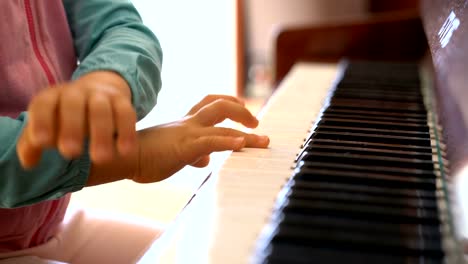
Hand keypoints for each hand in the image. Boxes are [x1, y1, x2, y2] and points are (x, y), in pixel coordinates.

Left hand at [17, 71, 135, 168]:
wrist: (101, 91)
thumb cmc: (68, 117)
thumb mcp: (49, 125)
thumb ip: (33, 144)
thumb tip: (28, 163)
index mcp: (53, 97)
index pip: (44, 104)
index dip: (41, 121)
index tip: (42, 142)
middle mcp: (76, 93)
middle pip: (73, 105)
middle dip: (71, 128)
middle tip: (71, 153)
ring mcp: (101, 95)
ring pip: (101, 109)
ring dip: (101, 133)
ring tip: (101, 159)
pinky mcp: (121, 101)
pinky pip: (126, 113)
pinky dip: (127, 131)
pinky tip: (125, 151)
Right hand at [131, 95, 269, 182]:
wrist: (122, 156)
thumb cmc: (144, 155)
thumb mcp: (172, 152)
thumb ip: (192, 154)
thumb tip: (206, 161)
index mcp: (184, 123)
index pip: (209, 104)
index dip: (228, 101)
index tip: (242, 104)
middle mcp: (188, 123)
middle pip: (219, 104)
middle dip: (241, 109)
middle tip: (256, 121)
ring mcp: (187, 133)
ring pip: (221, 122)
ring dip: (246, 132)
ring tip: (263, 140)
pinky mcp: (184, 147)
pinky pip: (211, 141)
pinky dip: (229, 141)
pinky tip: (242, 144)